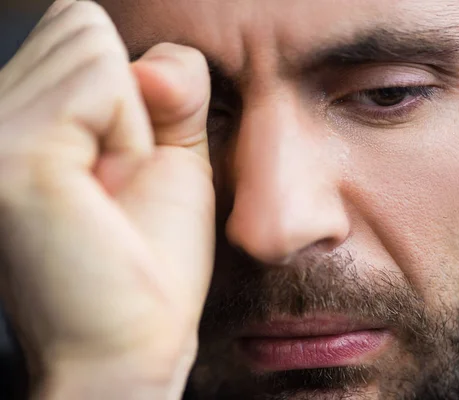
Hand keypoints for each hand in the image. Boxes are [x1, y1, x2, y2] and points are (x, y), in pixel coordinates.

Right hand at [0, 0, 213, 396]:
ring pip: (95, 47)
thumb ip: (170, 85)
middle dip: (131, 105)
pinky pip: (105, 82)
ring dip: (131, 123)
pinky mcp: (16, 151)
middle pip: (86, 29)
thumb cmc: (151, 257)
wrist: (132, 341)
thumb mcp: (172, 154)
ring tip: (110, 188)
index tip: (123, 163)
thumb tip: (150, 58)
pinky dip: (132, 136)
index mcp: (24, 115)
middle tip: (119, 180)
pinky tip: (106, 190)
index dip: (129, 91)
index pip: (80, 29)